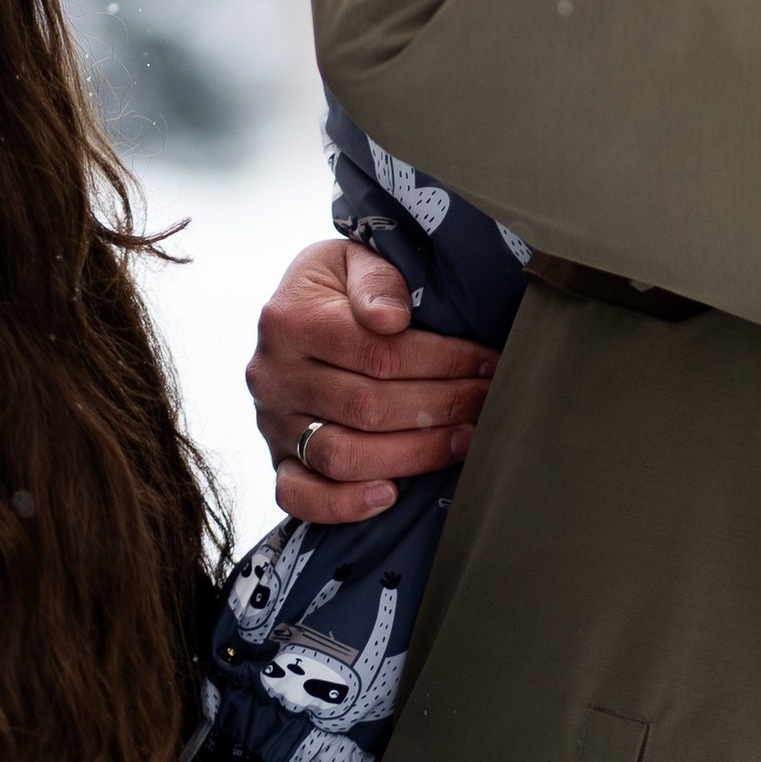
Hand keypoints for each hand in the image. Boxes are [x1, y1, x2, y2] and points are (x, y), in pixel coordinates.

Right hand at [249, 237, 499, 524]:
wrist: (295, 309)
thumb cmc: (339, 285)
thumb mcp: (353, 257)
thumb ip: (376, 279)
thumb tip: (390, 319)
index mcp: (289, 320)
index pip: (379, 353)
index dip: (443, 361)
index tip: (489, 362)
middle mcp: (273, 376)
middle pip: (367, 407)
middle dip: (441, 407)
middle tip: (489, 402)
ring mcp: (271, 423)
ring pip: (342, 455)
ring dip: (413, 454)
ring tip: (464, 441)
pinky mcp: (277, 460)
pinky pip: (298, 496)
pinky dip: (343, 504)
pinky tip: (390, 496)